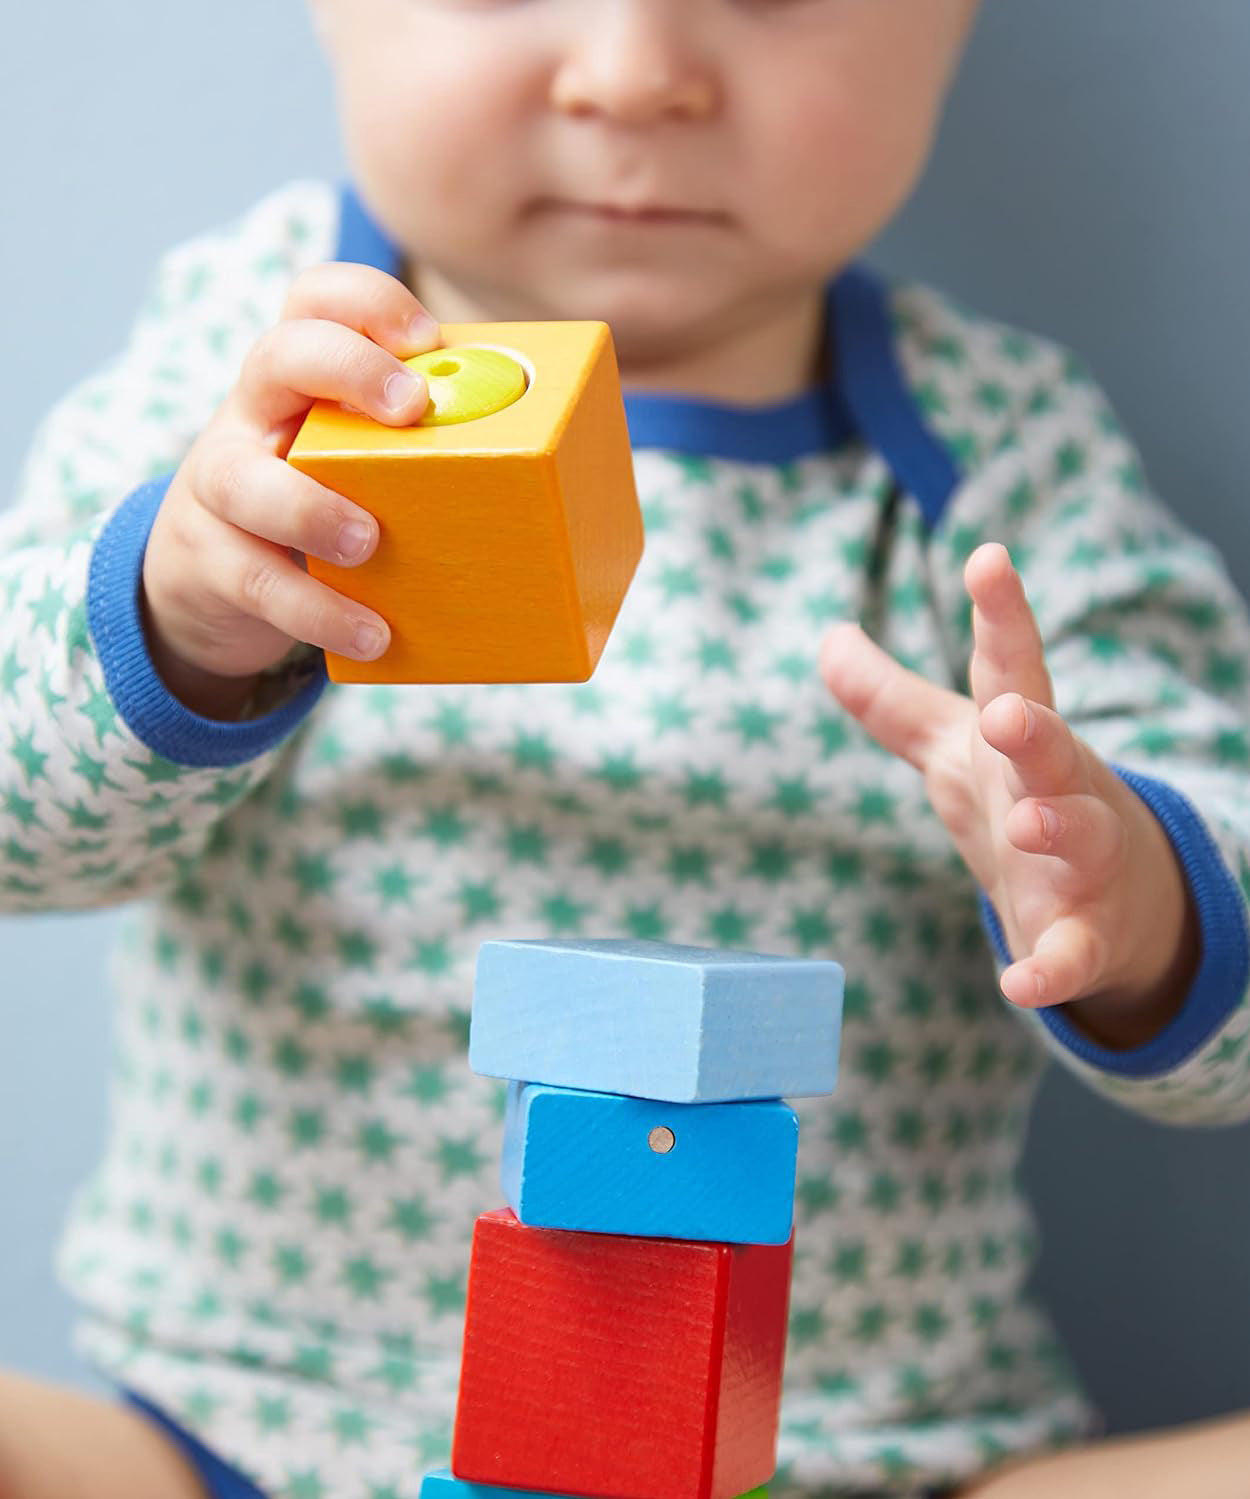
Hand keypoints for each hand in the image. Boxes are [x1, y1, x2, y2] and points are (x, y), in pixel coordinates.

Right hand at [141, 262, 438, 717]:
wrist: (211, 579)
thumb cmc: (323, 504)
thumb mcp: (360, 461)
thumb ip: (428, 451)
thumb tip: (572, 473)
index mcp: (302, 377)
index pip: (316, 299)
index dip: (366, 301)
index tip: (426, 338)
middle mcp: (254, 414)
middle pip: (276, 354)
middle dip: (345, 369)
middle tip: (410, 410)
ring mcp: (221, 484)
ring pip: (243, 478)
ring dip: (310, 508)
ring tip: (368, 542)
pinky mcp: (213, 560)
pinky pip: (259, 582)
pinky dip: (318, 610)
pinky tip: (371, 634)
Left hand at [821, 543, 1197, 1045]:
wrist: (1115, 903)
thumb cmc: (1022, 802)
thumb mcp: (951, 749)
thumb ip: (890, 699)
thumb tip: (826, 635)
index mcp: (1021, 738)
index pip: (1011, 667)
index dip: (1001, 615)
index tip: (987, 559)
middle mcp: (1059, 789)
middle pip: (1052, 749)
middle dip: (1033, 729)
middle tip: (1004, 713)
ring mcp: (1082, 863)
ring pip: (1081, 837)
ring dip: (1056, 829)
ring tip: (1025, 823)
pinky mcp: (1085, 936)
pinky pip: (1073, 954)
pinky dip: (1051, 969)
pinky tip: (1019, 985)